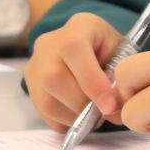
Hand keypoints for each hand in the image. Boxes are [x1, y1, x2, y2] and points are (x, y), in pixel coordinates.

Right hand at [25, 12, 126, 129]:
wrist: (83, 41)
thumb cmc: (105, 46)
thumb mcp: (119, 48)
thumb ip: (117, 74)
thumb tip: (115, 109)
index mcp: (75, 28)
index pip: (74, 50)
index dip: (92, 82)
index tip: (109, 105)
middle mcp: (48, 45)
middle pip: (55, 79)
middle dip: (83, 104)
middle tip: (103, 113)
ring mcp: (35, 66)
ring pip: (47, 102)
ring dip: (74, 117)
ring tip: (92, 116)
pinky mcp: (30, 87)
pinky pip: (44, 113)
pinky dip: (64, 121)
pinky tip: (80, 115)